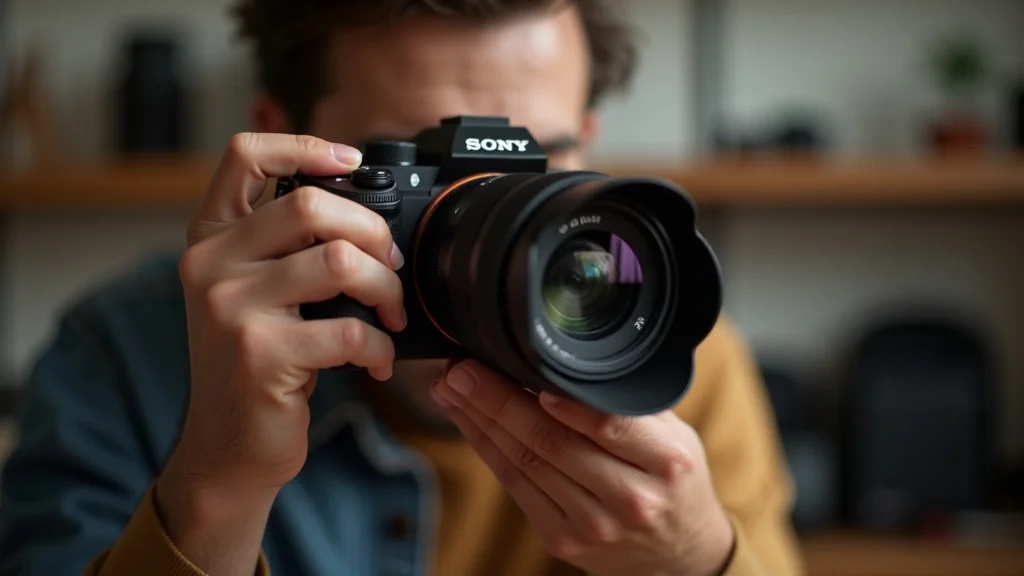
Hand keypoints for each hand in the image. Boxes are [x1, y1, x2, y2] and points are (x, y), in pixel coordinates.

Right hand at [155, 133, 405, 574]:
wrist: (227, 448)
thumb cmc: (256, 365)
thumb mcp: (253, 293)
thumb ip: (284, 247)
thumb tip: (366, 213)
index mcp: (210, 238)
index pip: (244, 155)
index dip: (304, 145)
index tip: (351, 162)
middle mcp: (210, 263)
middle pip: (313, 206)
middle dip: (374, 233)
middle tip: (393, 266)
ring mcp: (230, 307)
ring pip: (342, 263)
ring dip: (388, 290)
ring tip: (391, 316)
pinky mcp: (260, 353)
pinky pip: (351, 329)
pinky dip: (381, 346)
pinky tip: (377, 361)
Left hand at [430, 360, 735, 575]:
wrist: (679, 555)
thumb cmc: (672, 481)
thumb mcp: (674, 435)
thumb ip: (627, 404)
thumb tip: (564, 361)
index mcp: (666, 462)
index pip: (606, 423)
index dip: (558, 397)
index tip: (519, 366)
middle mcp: (630, 498)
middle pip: (551, 442)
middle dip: (497, 401)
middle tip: (462, 370)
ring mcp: (593, 524)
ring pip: (525, 462)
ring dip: (480, 422)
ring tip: (451, 388)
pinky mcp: (563, 541)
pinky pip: (516, 485)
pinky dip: (487, 449)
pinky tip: (468, 421)